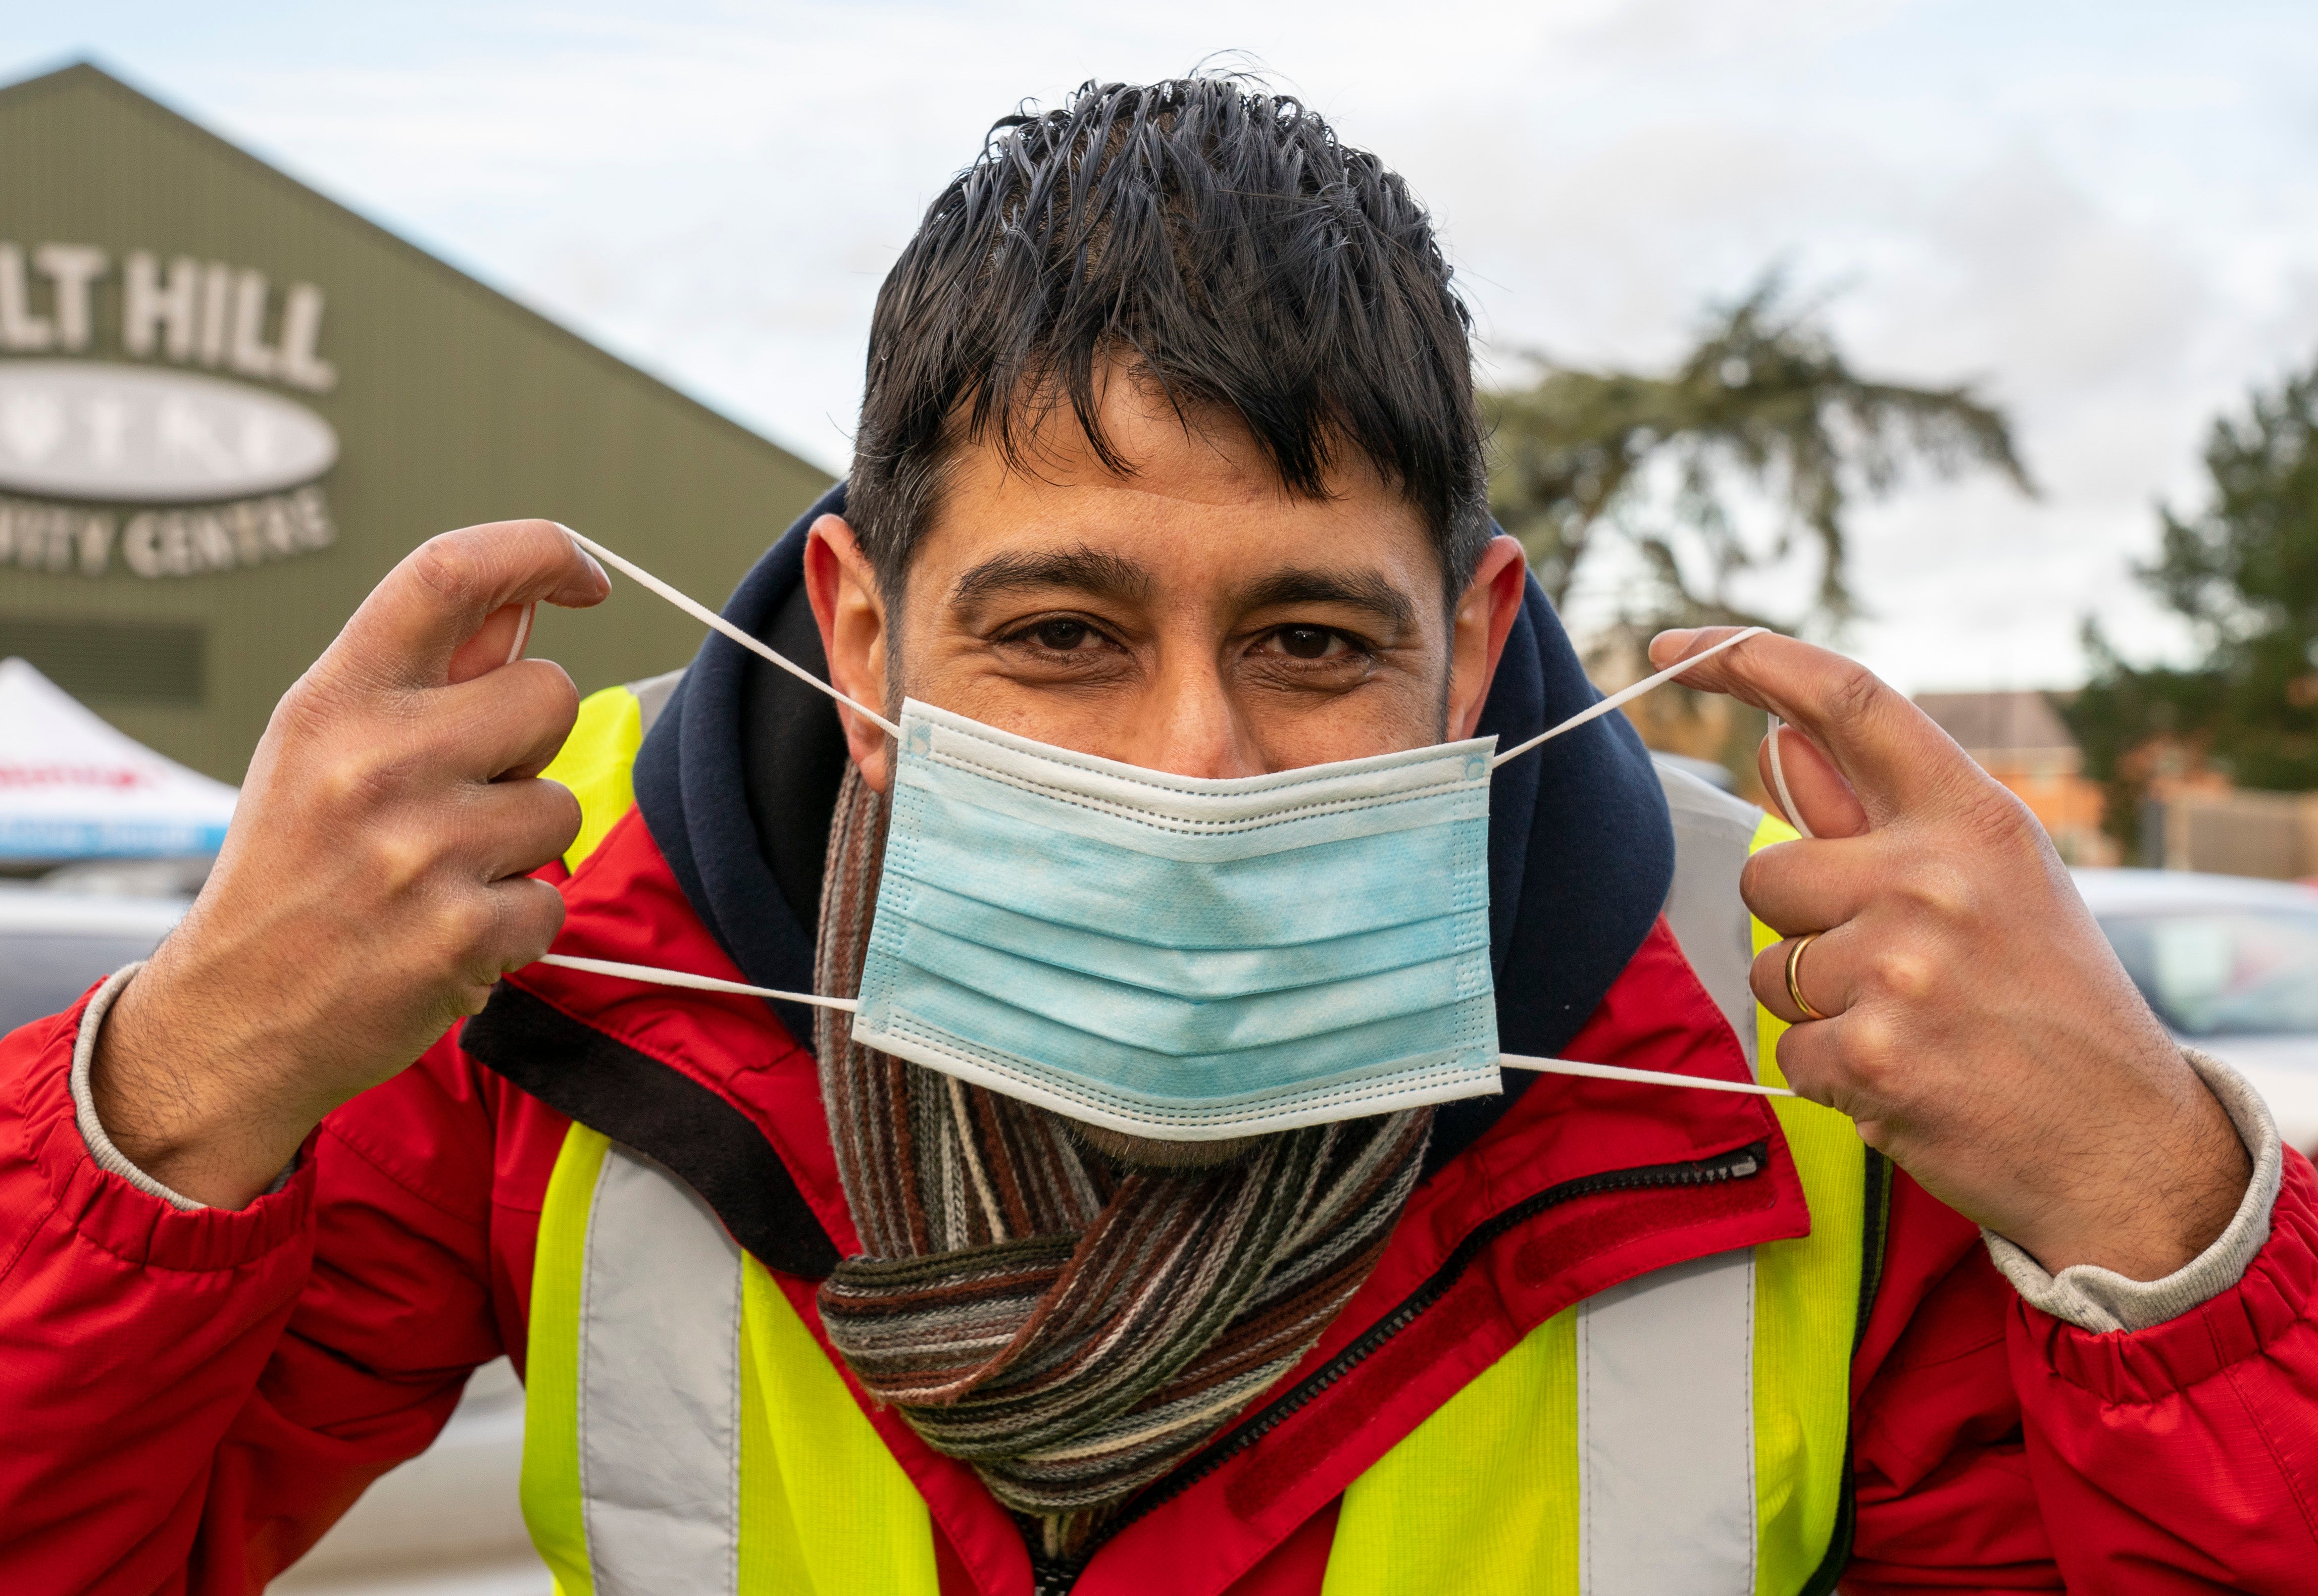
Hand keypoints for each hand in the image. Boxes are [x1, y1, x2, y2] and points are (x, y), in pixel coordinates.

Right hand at [91, 521, 609, 1207]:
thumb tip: (524, 606)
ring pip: (562, 803)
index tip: (583, 572)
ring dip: (523, 842)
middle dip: (532, 743)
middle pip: (550, 693)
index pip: (449, 575)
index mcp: (335, 701)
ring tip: (441, 872)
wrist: (233, 1015)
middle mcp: (375, 763)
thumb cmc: (290, 870)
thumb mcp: (322, 748)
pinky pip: (553, 899)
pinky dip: (517, 922)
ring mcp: (420, 851)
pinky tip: (448, 930)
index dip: (538, 549)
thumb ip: (428, 675)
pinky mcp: (460, 934)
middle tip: (463, 794)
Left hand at [1651, 627, 2249, 1279]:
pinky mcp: (1870, 1054)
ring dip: (1816, 1004)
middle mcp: (1935, 877)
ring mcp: (1901, 967)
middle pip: (1767, 872)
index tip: (1677, 649)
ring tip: (1912, 1024)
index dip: (1749, 659)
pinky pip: (1786, 1047)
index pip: (1845, 699)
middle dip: (1798, 924)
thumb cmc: (2045, 999)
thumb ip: (1871, 813)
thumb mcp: (1989, 880)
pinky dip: (1830, 1070)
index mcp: (1973, 817)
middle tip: (1892, 966)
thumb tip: (1775, 738)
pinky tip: (1907, 1076)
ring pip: (1768, 968)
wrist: (2121, 1139)